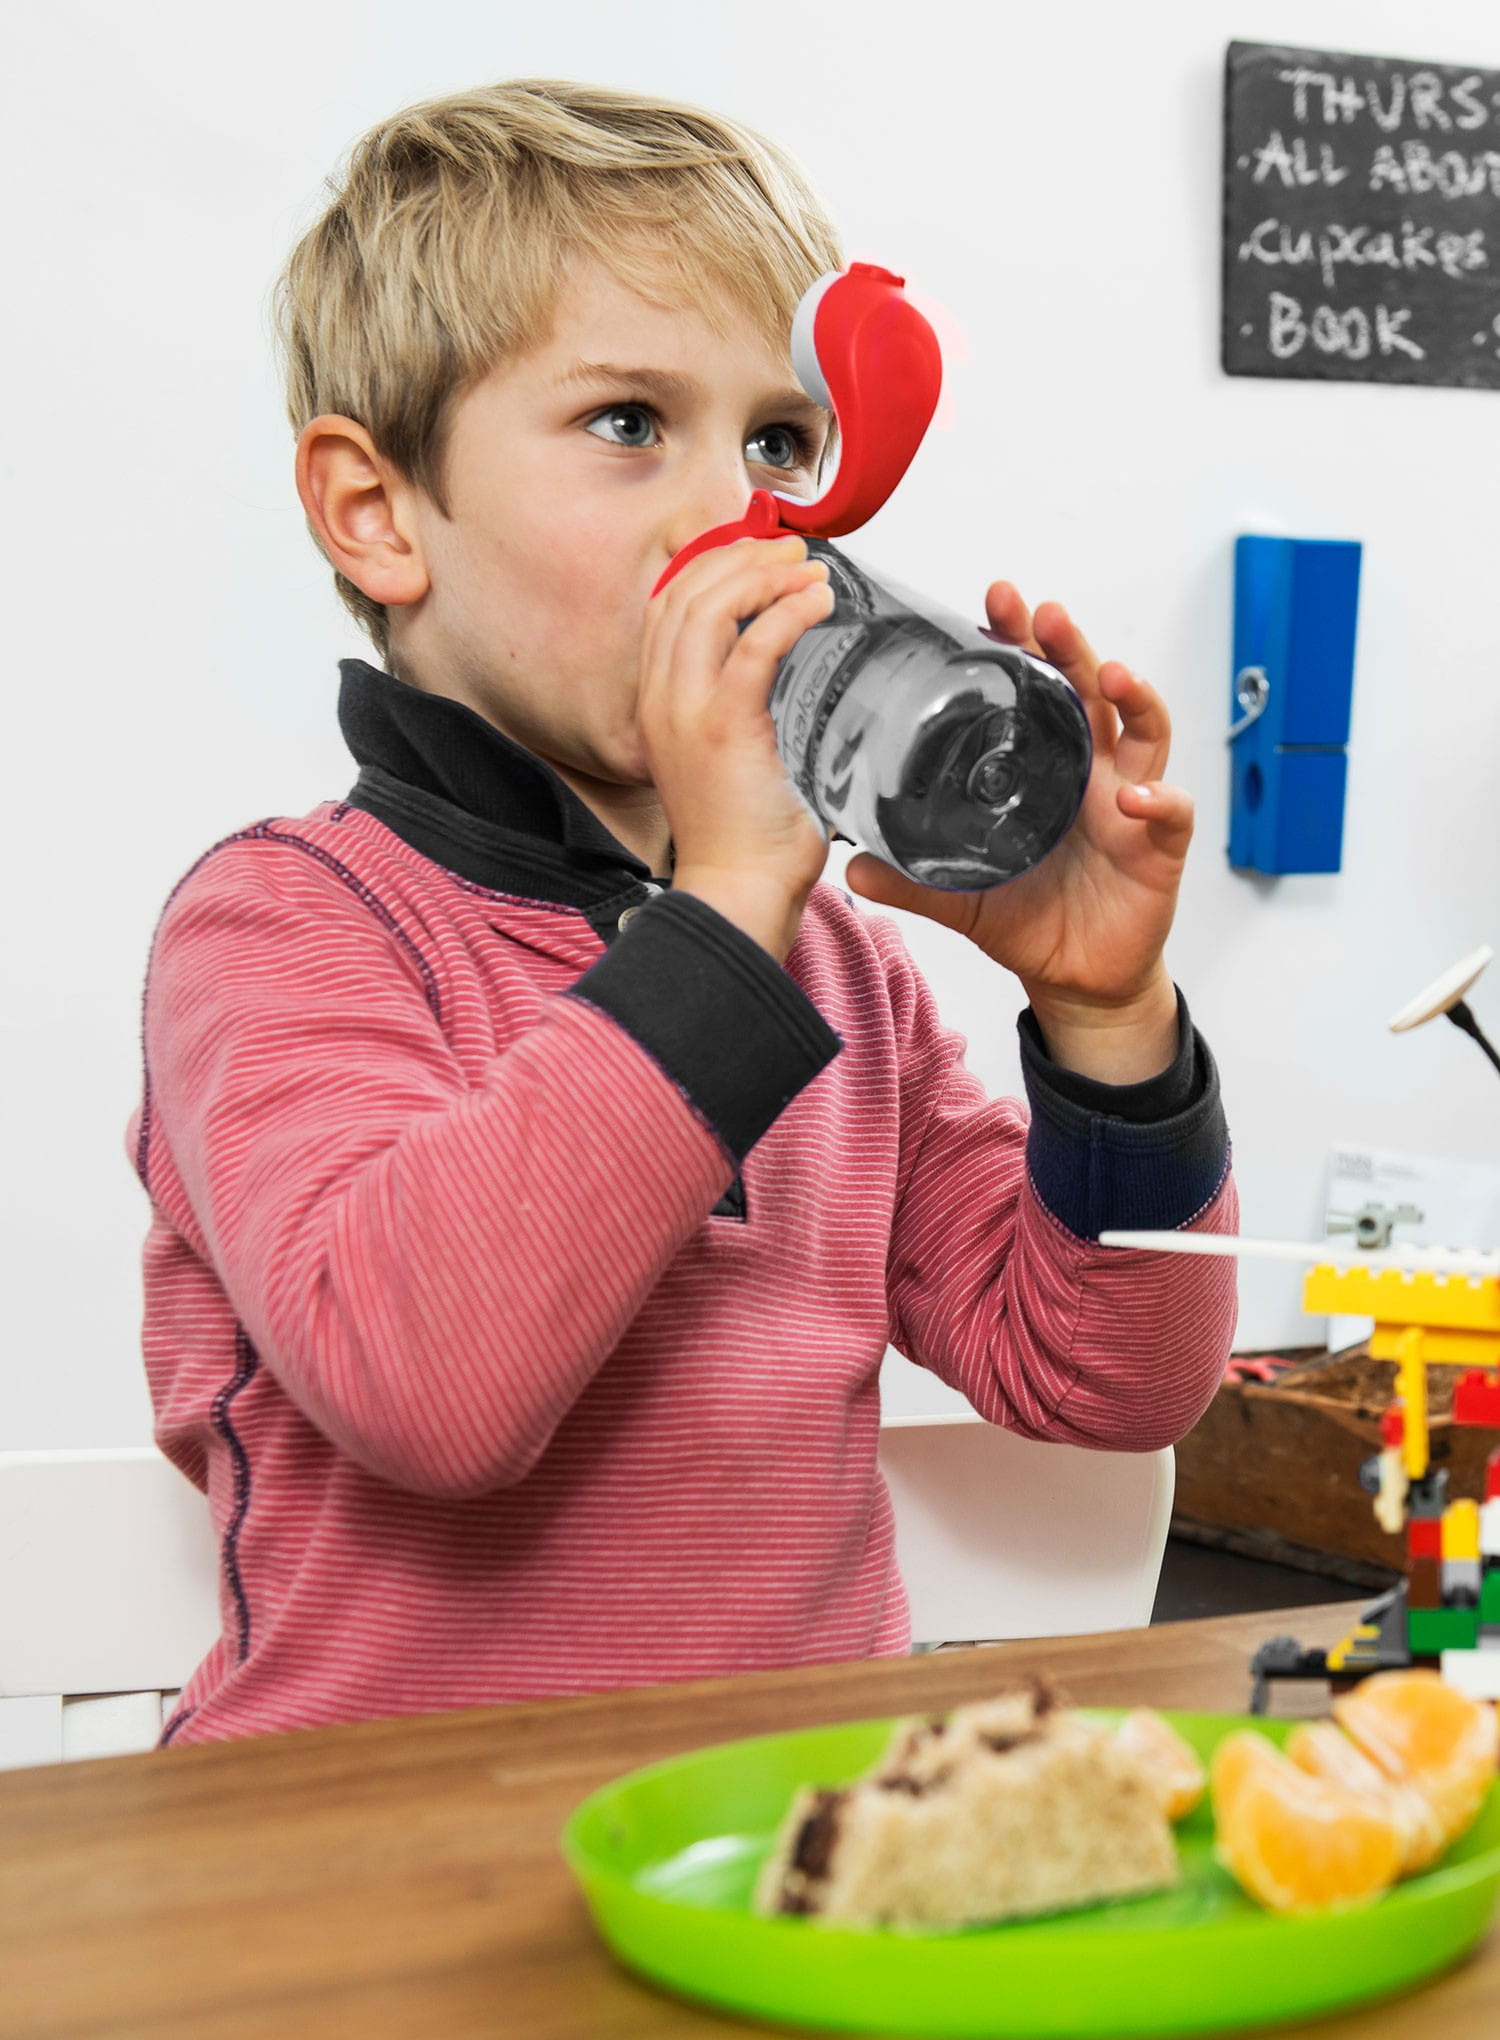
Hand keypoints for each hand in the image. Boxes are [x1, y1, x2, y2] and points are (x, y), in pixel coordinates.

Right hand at [639, 535, 835, 960]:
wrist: (737, 893)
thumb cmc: (746, 841)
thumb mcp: (732, 762)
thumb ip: (746, 714)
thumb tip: (794, 679)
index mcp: (657, 705)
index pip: (668, 606)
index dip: (711, 566)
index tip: (760, 557)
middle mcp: (661, 700)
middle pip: (685, 592)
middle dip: (742, 558)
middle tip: (792, 553)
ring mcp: (686, 711)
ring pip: (712, 606)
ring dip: (766, 576)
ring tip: (809, 572)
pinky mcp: (723, 726)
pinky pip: (754, 643)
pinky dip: (788, 612)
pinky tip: (817, 604)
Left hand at [845, 583, 1189, 1080]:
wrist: (1076, 978)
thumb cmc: (1028, 918)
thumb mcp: (961, 895)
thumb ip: (913, 877)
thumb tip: (851, 863)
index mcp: (1041, 767)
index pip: (1033, 690)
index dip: (1019, 645)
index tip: (994, 605)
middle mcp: (1089, 771)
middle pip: (1088, 690)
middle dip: (1069, 645)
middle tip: (1043, 613)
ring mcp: (1128, 802)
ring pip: (1144, 730)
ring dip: (1132, 696)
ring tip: (1107, 674)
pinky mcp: (1159, 845)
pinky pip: (1172, 811)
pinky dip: (1160, 798)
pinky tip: (1134, 794)